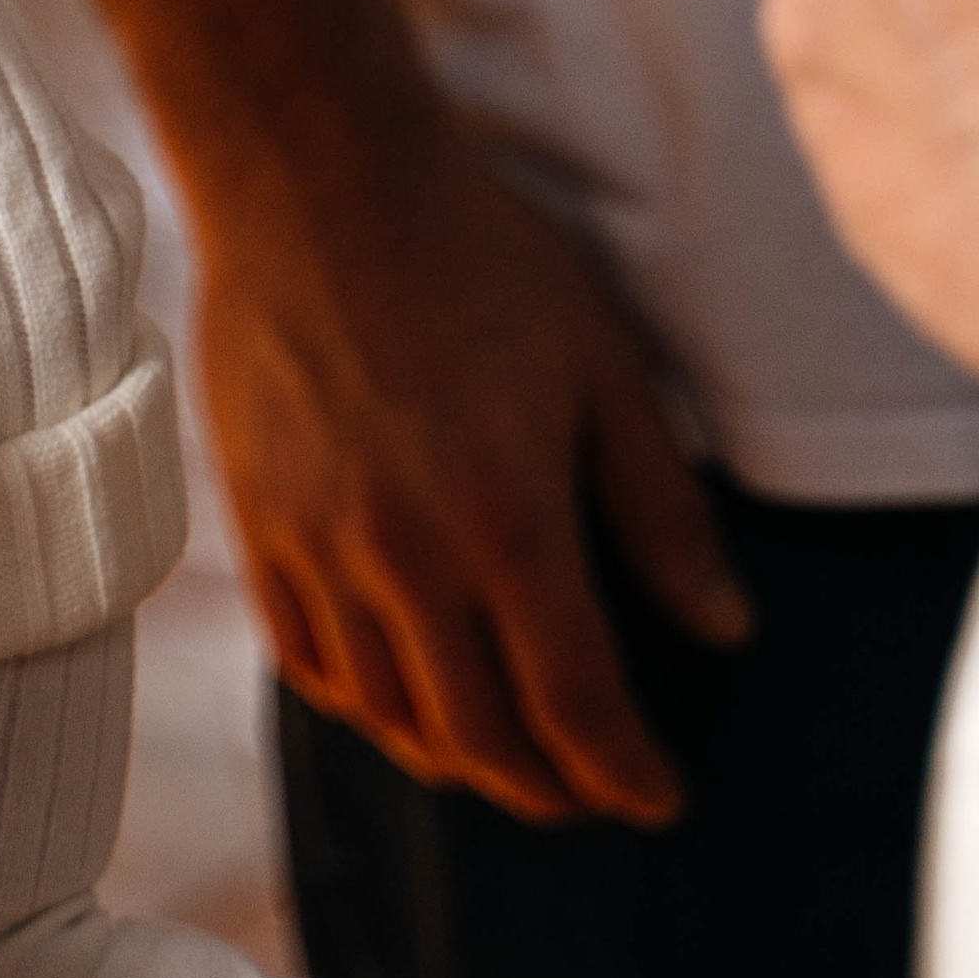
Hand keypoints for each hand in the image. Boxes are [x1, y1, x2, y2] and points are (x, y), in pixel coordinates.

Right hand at [203, 136, 749, 825]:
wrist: (316, 178)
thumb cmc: (476, 256)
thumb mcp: (603, 365)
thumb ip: (660, 508)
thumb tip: (722, 627)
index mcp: (509, 520)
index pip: (576, 704)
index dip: (622, 773)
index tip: (656, 799)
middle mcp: (407, 557)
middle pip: (480, 736)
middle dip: (547, 786)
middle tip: (587, 791)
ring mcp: (319, 546)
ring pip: (387, 715)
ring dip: (454, 758)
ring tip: (501, 757)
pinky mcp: (256, 522)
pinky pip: (308, 661)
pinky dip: (363, 705)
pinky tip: (398, 696)